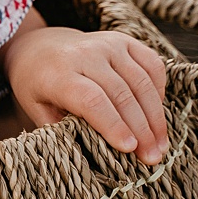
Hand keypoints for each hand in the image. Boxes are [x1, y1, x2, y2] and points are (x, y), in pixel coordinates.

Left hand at [0, 26, 168, 163]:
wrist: (38, 47)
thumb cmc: (38, 85)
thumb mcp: (37, 109)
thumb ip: (63, 129)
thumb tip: (95, 154)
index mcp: (58, 74)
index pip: (92, 100)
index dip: (113, 124)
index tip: (130, 148)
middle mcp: (84, 54)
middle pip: (121, 95)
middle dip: (140, 130)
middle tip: (151, 158)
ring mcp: (106, 44)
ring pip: (141, 82)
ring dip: (155, 117)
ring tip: (160, 145)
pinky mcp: (123, 40)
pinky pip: (152, 64)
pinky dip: (159, 90)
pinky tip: (157, 114)